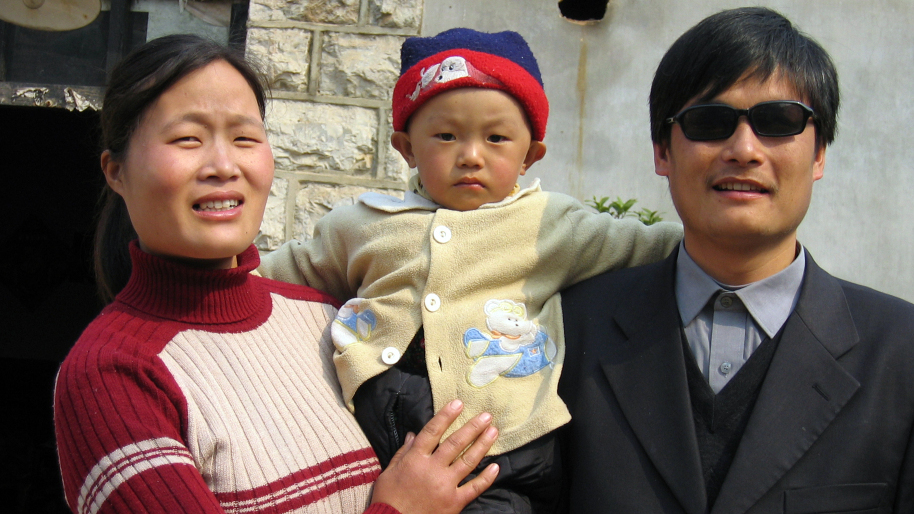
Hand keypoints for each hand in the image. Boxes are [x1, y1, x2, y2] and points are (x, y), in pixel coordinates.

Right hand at [370, 399, 498, 513]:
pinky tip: (496, 467)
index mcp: (415, 459)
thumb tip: (413, 434)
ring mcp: (445, 485)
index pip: (432, 432)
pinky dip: (486, 477)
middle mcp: (433, 469)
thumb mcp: (389, 472)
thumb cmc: (388, 498)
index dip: (446, 416)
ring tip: (493, 432)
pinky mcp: (454, 502)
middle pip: (455, 443)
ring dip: (482, 445)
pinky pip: (474, 488)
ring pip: (468, 461)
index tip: (458, 403)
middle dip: (472, 427)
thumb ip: (403, 452)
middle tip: (486, 416)